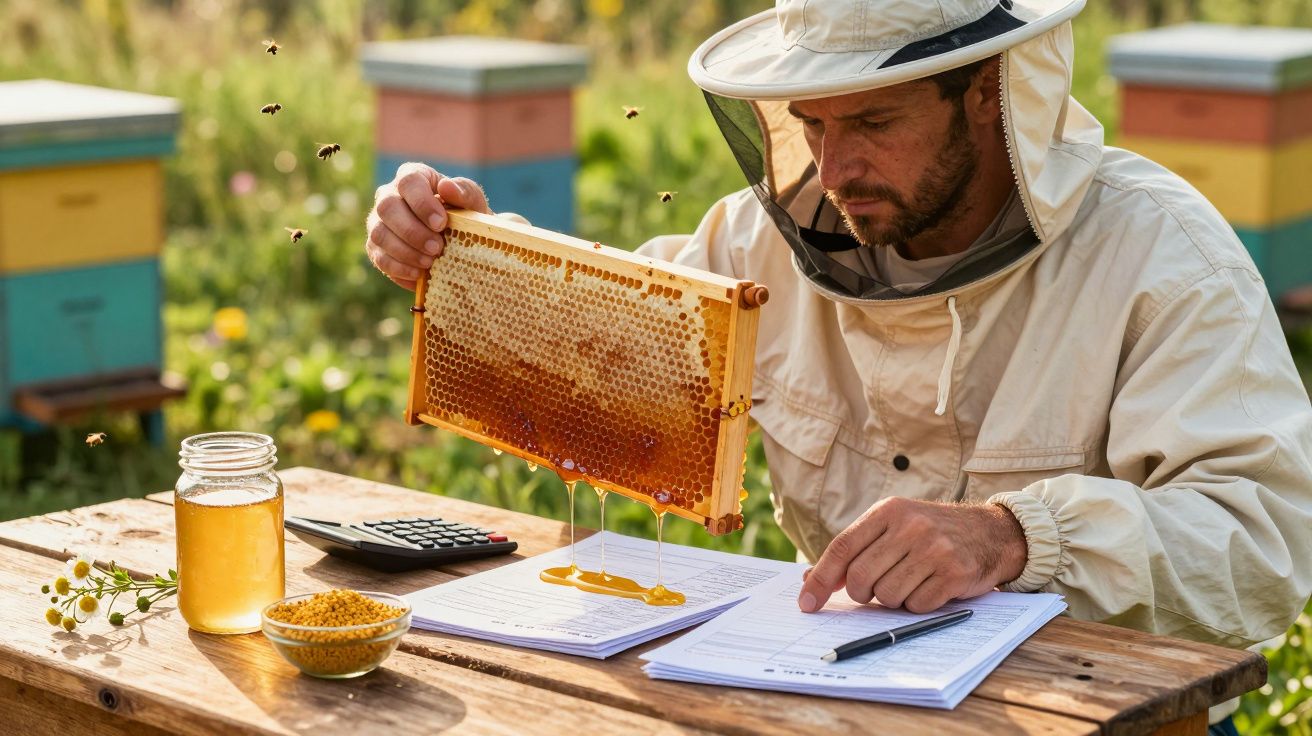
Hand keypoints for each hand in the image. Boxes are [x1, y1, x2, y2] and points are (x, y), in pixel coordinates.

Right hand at [364, 162, 492, 289]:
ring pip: (379, 234)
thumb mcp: (472, 201)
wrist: (460, 241)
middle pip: (387, 207)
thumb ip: (464, 192)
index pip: (408, 181)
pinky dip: (399, 268)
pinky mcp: (376, 248)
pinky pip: (379, 258)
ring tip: (430, 262)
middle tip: (437, 248)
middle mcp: (388, 195)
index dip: (422, 203)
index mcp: (413, 177)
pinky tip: (418, 274)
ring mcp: (378, 222)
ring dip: (405, 251)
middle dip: (412, 231)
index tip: (441, 224)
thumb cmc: (465, 214)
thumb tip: (446, 187)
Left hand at [798, 497, 1026, 613]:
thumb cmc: (931, 534)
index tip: (806, 603)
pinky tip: (931, 587)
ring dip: (893, 599)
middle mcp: (910, 526)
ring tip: (911, 582)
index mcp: (888, 511)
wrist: (990, 532)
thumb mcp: (893, 528)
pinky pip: (916, 606)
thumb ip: (855, 550)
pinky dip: (918, 604)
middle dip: (861, 594)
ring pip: (886, 596)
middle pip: (860, 578)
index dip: (821, 578)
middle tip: (874, 590)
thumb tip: (810, 582)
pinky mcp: (954, 572)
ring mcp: (934, 548)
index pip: (842, 548)